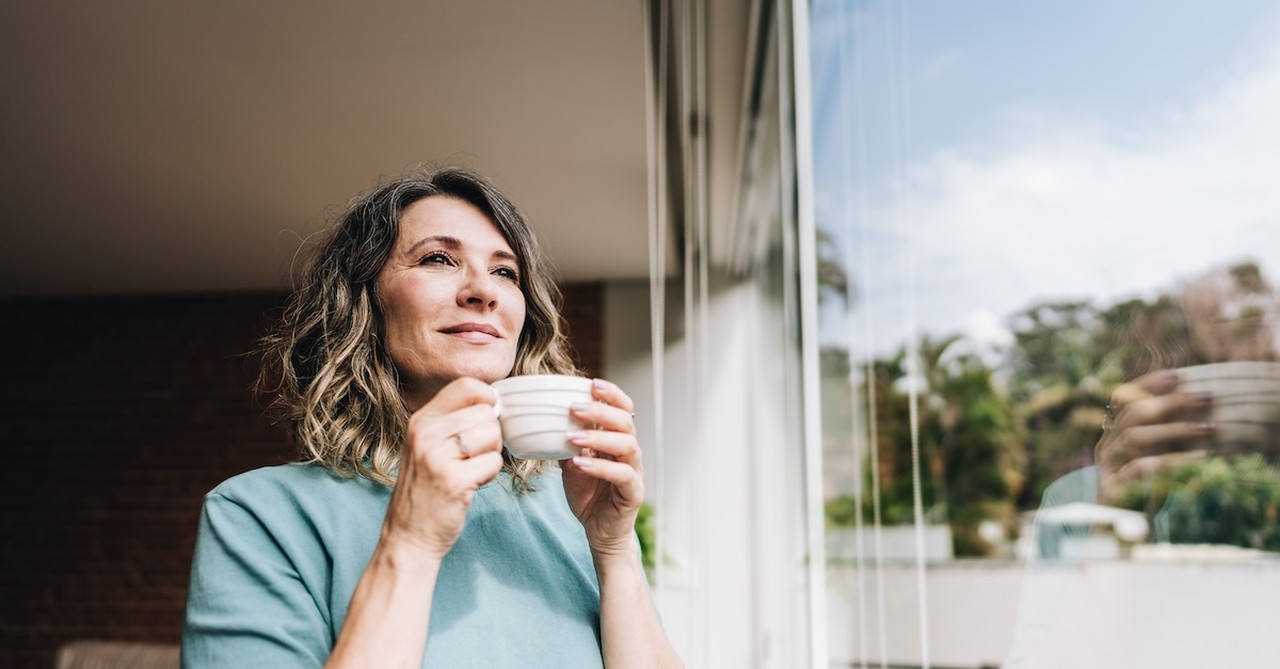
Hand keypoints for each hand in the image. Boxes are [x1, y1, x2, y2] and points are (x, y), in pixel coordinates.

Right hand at [380, 377, 503, 559]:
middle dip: (491, 435)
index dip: (488, 399)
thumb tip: (494, 402)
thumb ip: (452, 422)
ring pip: (492, 435)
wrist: (408, 537)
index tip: (486, 420)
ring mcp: (437, 457)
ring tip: (469, 471)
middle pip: (486, 412)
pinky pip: (494, 463)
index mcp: (420, 421)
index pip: (467, 385)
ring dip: (490, 456)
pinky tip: (470, 485)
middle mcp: (425, 434)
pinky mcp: (453, 481)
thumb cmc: (426, 490)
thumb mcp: (427, 447)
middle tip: (472, 457)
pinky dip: (490, 476)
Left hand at [560, 378, 643, 557]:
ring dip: (599, 437)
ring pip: (627, 445)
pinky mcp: (633, 493)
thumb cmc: (589, 496)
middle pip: (626, 422)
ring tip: (573, 436)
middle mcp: (630, 453)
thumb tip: (543, 422)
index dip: (612, 394)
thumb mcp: (572, 465)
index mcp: (617, 441)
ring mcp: (634, 472)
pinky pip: (623, 476)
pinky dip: (601, 467)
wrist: (599, 533)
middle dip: (601, 411)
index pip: (623, 409)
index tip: (592, 383)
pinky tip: (580, 464)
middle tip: (574, 408)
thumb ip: (566, 444)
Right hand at [1096, 369, 1212, 501]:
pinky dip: (1172, 461)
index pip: (1122, 399)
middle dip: (1170, 402)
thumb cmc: (1141, 497)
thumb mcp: (1151, 462)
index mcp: (1112, 437)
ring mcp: (1107, 470)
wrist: (1115, 537)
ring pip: (1134, 438)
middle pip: (1132, 415)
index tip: (1179, 375)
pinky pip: (1141, 470)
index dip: (1149, 384)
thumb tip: (1194, 412)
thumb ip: (1161, 440)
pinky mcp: (1113, 492)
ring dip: (1174, 430)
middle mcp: (1105, 449)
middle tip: (1205, 397)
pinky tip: (1199, 459)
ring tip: (1208, 429)